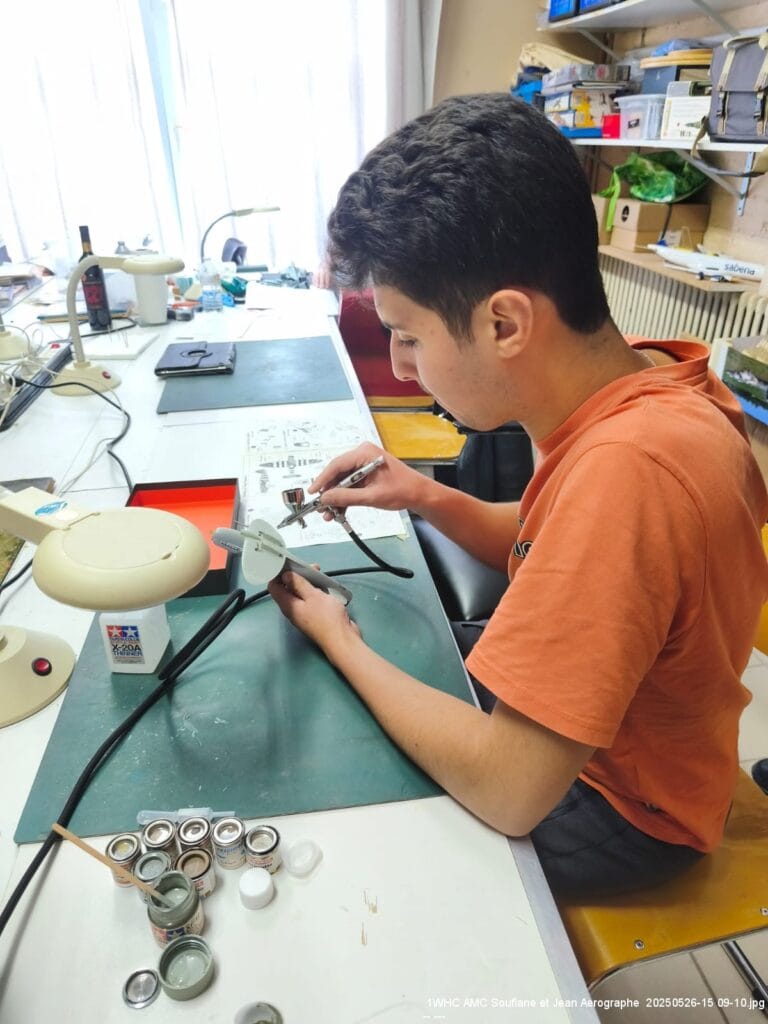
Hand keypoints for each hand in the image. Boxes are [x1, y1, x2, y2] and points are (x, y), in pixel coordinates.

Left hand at [268, 570, 360, 660]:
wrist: (341, 639)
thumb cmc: (327, 617)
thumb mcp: (313, 596)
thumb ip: (299, 584)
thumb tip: (286, 575)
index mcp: (287, 605)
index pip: (273, 587)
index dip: (278, 574)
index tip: (288, 563)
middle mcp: (292, 609)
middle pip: (288, 589)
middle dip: (296, 576)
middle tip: (310, 568)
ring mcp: (303, 613)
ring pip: (300, 593)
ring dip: (307, 583)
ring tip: (319, 574)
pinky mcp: (314, 616)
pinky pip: (310, 600)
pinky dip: (314, 591)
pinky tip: (324, 587)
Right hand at [309, 443, 426, 513]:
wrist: (419, 494)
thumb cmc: (402, 490)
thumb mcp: (372, 496)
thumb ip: (347, 497)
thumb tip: (325, 498)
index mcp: (365, 453)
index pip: (336, 464)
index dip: (322, 479)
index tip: (313, 492)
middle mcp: (362, 455)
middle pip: (337, 473)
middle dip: (329, 492)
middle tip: (320, 507)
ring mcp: (363, 464)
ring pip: (342, 481)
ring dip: (336, 498)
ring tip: (329, 514)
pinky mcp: (365, 474)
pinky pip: (350, 485)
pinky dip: (345, 498)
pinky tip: (338, 511)